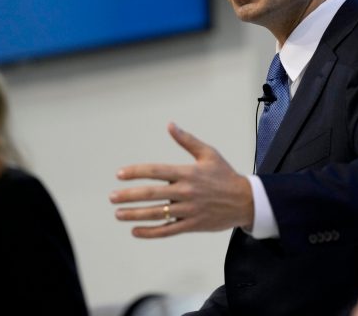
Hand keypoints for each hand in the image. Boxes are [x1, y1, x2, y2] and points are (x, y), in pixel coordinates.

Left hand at [110, 122, 252, 237]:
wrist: (246, 200)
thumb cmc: (225, 175)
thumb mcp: (208, 153)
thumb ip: (187, 140)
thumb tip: (170, 125)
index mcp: (188, 172)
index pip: (156, 171)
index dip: (136, 172)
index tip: (119, 175)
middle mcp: (186, 191)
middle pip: (151, 194)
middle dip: (129, 196)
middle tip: (112, 197)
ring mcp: (189, 210)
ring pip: (156, 214)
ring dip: (134, 214)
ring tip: (118, 214)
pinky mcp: (192, 225)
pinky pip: (167, 231)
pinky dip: (150, 232)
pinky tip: (135, 230)